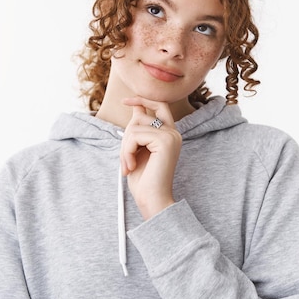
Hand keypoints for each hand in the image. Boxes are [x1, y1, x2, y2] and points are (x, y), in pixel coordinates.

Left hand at [120, 97, 181, 219]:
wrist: (151, 199)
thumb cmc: (144, 179)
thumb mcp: (137, 149)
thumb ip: (138, 128)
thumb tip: (135, 106)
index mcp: (169, 134)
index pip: (159, 105)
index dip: (142, 99)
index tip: (125, 101)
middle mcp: (173, 133)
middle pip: (140, 117)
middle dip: (126, 136)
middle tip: (125, 159)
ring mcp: (170, 135)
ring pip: (135, 127)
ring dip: (125, 147)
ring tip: (128, 165)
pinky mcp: (165, 141)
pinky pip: (135, 135)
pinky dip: (127, 151)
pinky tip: (131, 166)